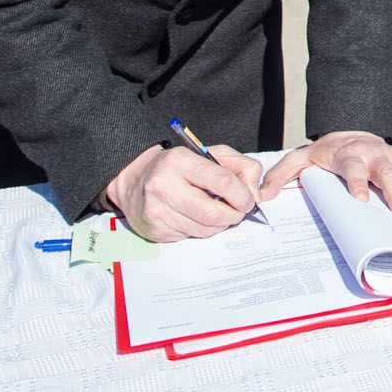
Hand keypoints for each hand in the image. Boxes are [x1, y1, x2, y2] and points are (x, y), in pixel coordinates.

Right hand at [104, 142, 264, 242]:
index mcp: (179, 161)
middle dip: (234, 215)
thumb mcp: (211, 154)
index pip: (222, 181)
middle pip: (213, 213)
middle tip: (238, 211)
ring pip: (204, 229)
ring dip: (220, 225)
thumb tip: (257, 194)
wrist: (135, 182)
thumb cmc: (180, 167)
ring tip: (218, 212)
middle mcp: (163, 186)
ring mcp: (156, 211)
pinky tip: (197, 218)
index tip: (248, 199)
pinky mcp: (155, 231)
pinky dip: (203, 230)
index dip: (242, 195)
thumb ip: (241, 167)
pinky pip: (191, 236)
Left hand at [261, 131, 391, 216]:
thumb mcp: (299, 158)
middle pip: (385, 172)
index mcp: (346, 155)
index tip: (361, 199)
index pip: (352, 168)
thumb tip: (263, 194)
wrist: (349, 129)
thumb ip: (281, 174)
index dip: (357, 182)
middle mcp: (370, 153)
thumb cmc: (325, 151)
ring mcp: (388, 154)